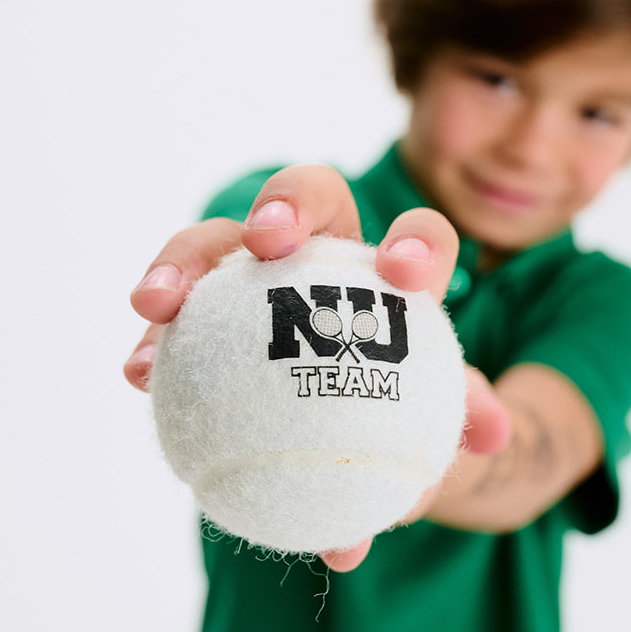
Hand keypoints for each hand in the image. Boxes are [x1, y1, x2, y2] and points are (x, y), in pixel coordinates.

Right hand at [125, 164, 509, 570]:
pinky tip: (137, 374)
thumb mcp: (440, 421)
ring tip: (156, 306)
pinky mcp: (200, 316)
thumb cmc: (403, 412)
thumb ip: (464, 417)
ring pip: (217, 243)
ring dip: (184, 264)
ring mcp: (252, 277)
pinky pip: (173, 320)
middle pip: (305, 196)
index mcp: (394, 271)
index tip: (405, 276)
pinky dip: (155, 342)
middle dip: (286, 202)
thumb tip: (493, 435)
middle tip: (266, 243)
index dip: (415, 243)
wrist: (346, 434)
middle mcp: (323, 251)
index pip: (418, 234)